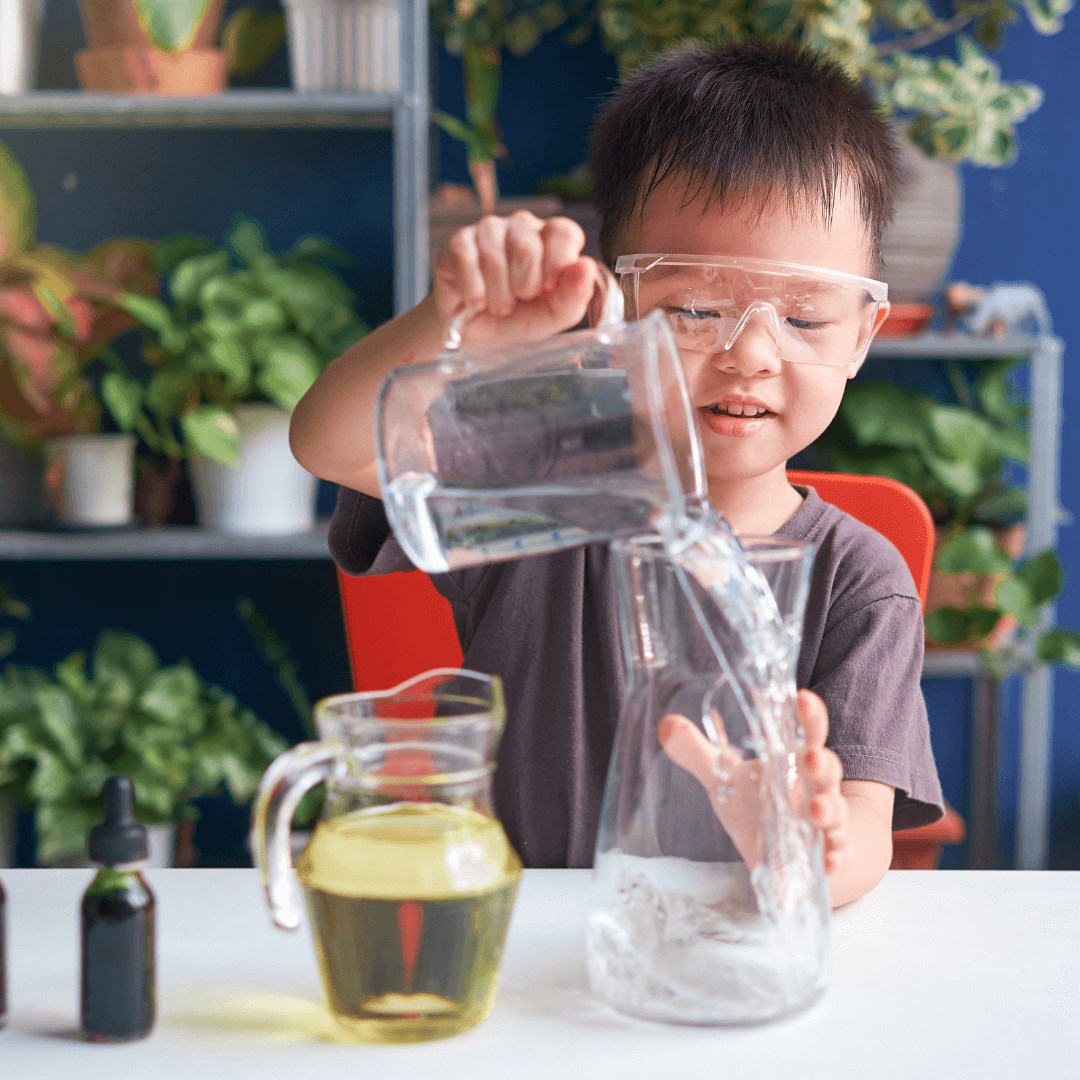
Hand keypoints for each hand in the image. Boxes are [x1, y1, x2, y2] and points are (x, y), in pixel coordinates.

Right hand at [432, 211, 598, 348]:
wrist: (472, 336)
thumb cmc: (515, 321)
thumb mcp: (550, 318)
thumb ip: (572, 297)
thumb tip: (585, 267)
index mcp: (552, 241)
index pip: (564, 231)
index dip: (557, 264)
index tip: (548, 290)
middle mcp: (523, 227)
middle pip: (527, 248)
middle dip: (523, 288)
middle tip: (518, 300)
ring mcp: (489, 229)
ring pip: (495, 258)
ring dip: (497, 296)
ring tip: (496, 304)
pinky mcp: (459, 240)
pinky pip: (466, 262)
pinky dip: (473, 293)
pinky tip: (475, 300)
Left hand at [658, 688, 848, 873]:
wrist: (792, 857)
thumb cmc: (760, 808)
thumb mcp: (727, 780)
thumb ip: (699, 753)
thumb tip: (666, 724)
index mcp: (793, 764)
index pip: (807, 733)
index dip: (809, 716)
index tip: (802, 698)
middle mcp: (814, 790)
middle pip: (825, 770)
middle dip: (821, 763)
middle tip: (809, 756)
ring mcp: (825, 824)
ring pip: (834, 813)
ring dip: (828, 811)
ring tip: (816, 810)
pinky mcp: (827, 857)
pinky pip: (839, 857)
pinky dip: (837, 859)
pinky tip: (829, 862)